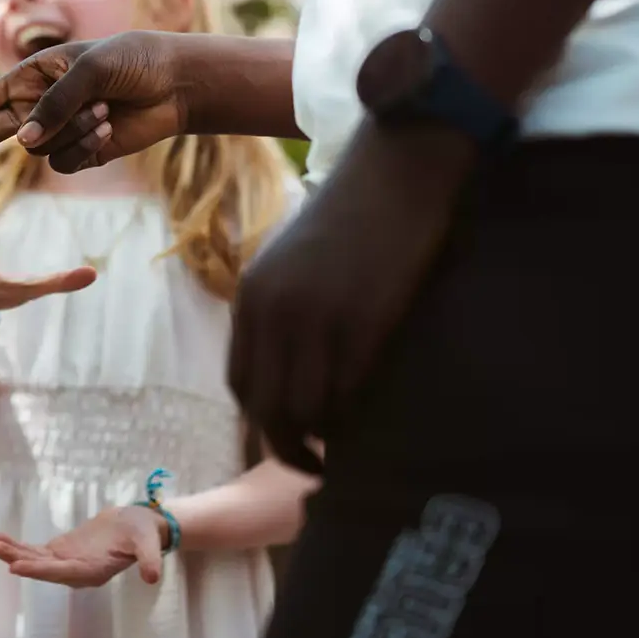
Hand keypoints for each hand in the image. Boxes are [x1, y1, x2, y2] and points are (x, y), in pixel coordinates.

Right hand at [0, 33, 194, 179]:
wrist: (174, 83)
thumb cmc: (131, 60)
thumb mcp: (89, 70)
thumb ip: (54, 105)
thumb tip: (25, 143)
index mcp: (30, 78)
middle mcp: (37, 107)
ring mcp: (57, 132)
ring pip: (42, 149)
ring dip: (74, 129)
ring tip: (106, 105)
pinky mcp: (82, 151)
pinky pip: (68, 159)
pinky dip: (89, 142)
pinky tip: (111, 122)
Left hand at [0, 505, 168, 587]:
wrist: (138, 527)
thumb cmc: (144, 533)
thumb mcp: (149, 543)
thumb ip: (150, 559)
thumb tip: (153, 577)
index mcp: (94, 571)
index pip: (64, 573)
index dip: (40, 570)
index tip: (17, 567)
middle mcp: (77, 571)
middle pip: (44, 568)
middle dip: (20, 560)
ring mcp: (67, 562)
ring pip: (36, 560)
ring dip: (14, 553)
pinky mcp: (61, 552)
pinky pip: (36, 551)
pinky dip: (18, 546)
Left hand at [229, 122, 475, 473]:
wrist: (397, 170)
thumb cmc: (354, 213)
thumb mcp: (294, 261)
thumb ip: (283, 309)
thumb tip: (291, 364)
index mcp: (253, 296)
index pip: (241, 381)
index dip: (260, 419)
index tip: (283, 436)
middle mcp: (274, 312)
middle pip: (266, 407)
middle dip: (285, 445)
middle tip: (311, 467)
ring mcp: (317, 320)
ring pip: (306, 409)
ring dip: (321, 441)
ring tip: (339, 456)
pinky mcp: (363, 323)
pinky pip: (349, 392)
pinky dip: (354, 418)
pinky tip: (367, 426)